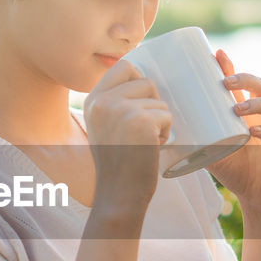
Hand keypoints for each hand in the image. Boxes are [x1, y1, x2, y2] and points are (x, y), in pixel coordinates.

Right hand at [82, 59, 172, 215]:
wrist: (119, 193)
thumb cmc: (118, 162)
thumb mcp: (104, 126)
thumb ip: (114, 103)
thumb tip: (142, 78)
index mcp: (93, 100)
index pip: (122, 66)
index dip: (138, 79)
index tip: (141, 101)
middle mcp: (103, 101)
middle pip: (145, 80)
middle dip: (152, 103)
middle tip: (144, 128)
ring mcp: (121, 109)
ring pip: (159, 100)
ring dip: (159, 121)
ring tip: (145, 142)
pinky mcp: (141, 121)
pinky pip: (166, 115)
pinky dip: (165, 133)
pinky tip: (151, 148)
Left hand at [206, 49, 260, 214]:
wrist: (257, 197)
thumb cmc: (234, 170)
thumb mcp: (210, 152)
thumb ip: (194, 140)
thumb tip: (161, 131)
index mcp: (246, 112)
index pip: (240, 83)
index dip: (230, 67)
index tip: (217, 53)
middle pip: (259, 86)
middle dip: (243, 79)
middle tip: (225, 82)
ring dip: (254, 104)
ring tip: (237, 109)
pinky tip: (256, 132)